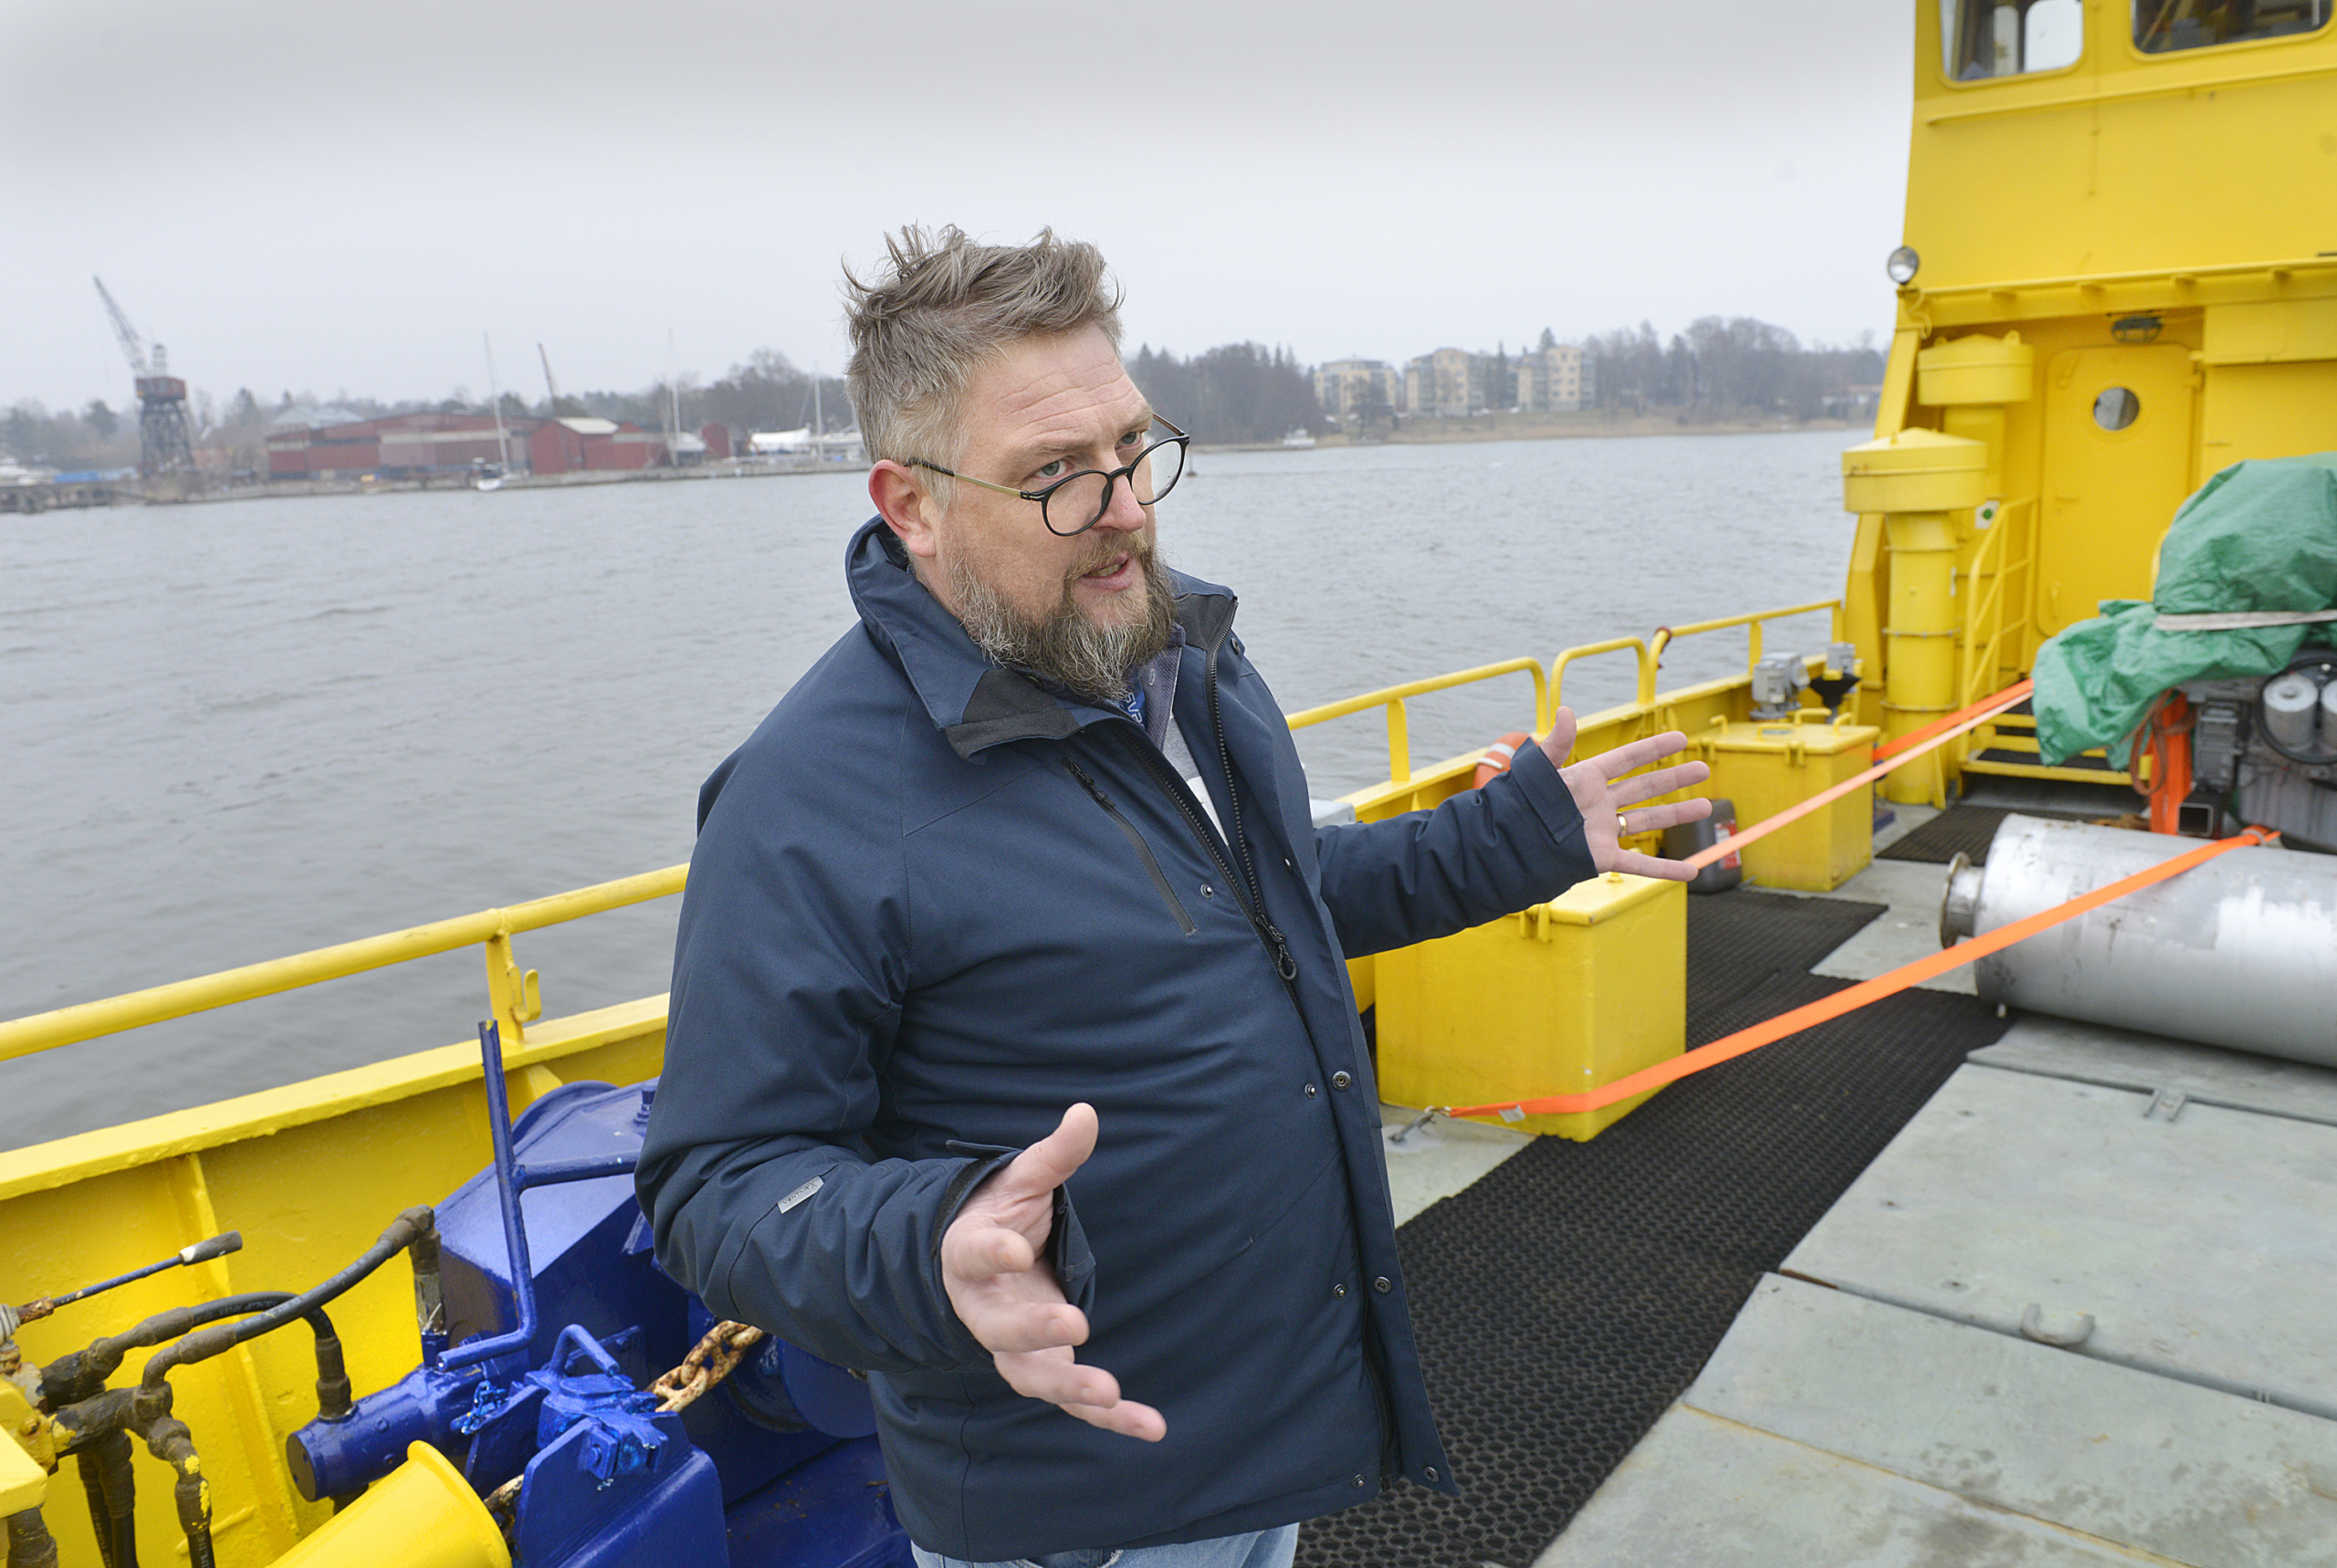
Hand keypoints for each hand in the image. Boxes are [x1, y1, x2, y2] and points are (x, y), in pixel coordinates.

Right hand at [939, 1103, 1165, 1441]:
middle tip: (1073, 1322)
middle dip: (1033, 1330)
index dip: (992, 1252)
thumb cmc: (1001, 1214)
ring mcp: (1014, 1345)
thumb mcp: (1022, 1180)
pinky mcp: (1046, 1367)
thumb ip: (1054, 1155)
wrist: (983, 1262)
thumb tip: (1087, 1111)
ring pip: (1031, 1375)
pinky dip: (1111, 1419)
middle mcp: (984, 1308)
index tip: (1014, 1248)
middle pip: (999, 1329)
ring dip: (1069, 1384)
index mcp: (970, 1254)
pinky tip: (1152, 1427)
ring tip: (1110, 1393)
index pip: (975, 1253)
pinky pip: (1073, 1401)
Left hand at [1537, 707, 1713, 880]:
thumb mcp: (1539, 772)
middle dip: (1674, 778)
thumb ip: (1555, 744)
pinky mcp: (1600, 857)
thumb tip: (1566, 710)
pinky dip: (1664, 868)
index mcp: (1586, 779)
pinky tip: (1690, 870)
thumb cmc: (1520, 805)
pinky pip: (1639, 863)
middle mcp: (1598, 803)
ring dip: (1677, 814)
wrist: (1510, 844)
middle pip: (1644, 787)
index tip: (1680, 738)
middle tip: (1703, 768)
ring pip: (1648, 820)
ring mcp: (1602, 831)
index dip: (1654, 748)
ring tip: (1707, 807)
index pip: (1627, 759)